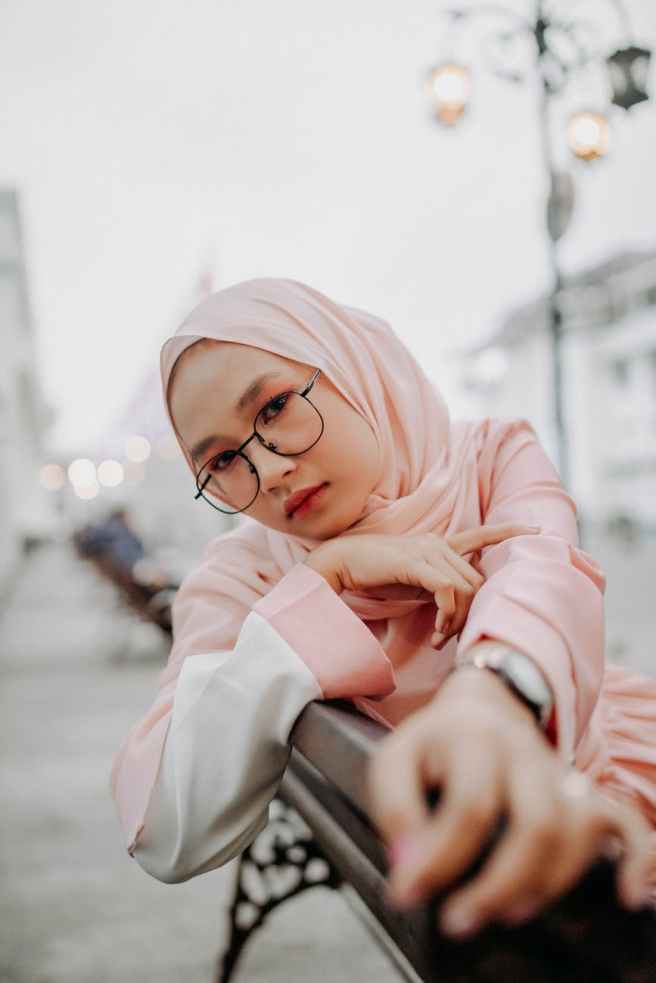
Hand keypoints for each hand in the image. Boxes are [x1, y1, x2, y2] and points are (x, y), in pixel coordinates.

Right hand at [306, 523, 539, 648]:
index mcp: (438, 545)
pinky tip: (435, 631)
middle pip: (477, 581)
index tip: (536, 529)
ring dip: (457, 620)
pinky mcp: (417, 562)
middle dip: (470, 614)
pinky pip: (448, 591)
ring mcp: (428, 551)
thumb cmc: (374, 575)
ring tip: (439, 638)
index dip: (508, 531)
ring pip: (466, 588)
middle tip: (448, 638)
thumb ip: (435, 588)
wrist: (342, 563)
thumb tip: (454, 609)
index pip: (480, 536)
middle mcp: (438, 544)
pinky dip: (447, 614)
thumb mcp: (412, 583)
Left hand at [366, 667, 654, 935]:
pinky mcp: (585, 794)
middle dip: (501, 884)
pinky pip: (627, 823)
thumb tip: (409, 867)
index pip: (470, 807)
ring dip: (550, 882)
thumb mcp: (394, 762)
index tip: (407, 895)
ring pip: (580, 829)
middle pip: (537, 823)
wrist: (479, 709)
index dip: (440, 860)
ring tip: (509, 914)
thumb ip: (395, 810)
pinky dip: (638, 859)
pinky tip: (627, 895)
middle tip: (460, 921)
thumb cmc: (433, 747)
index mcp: (473, 740)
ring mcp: (561, 774)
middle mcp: (525, 754)